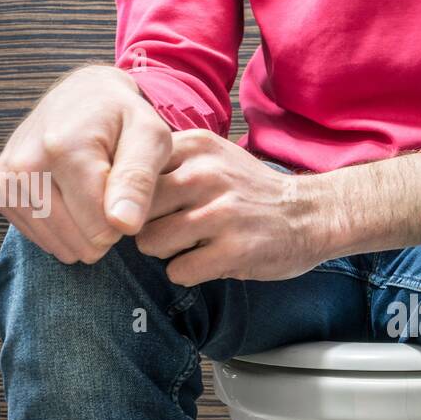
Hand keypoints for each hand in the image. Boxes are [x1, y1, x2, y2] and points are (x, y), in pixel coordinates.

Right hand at [0, 66, 170, 263]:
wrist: (82, 97)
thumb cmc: (123, 119)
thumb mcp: (150, 138)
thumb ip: (139, 181)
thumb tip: (124, 224)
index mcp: (64, 149)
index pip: (100, 229)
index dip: (124, 220)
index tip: (126, 192)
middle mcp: (25, 164)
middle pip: (78, 241)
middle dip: (104, 228)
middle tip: (111, 192)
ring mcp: (5, 178)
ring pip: (58, 245)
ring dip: (83, 231)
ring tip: (92, 193)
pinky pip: (38, 238)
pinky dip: (60, 229)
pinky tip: (71, 200)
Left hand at [136, 130, 328, 284]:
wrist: (311, 214)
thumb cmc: (251, 192)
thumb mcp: (213, 156)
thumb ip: (168, 163)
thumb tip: (109, 188)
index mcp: (197, 146)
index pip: (129, 172)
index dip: (129, 196)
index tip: (149, 207)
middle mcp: (206, 175)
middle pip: (134, 210)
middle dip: (144, 226)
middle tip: (169, 230)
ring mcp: (221, 214)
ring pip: (151, 243)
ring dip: (165, 252)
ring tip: (189, 246)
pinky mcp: (234, 251)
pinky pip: (179, 271)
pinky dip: (187, 273)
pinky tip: (208, 261)